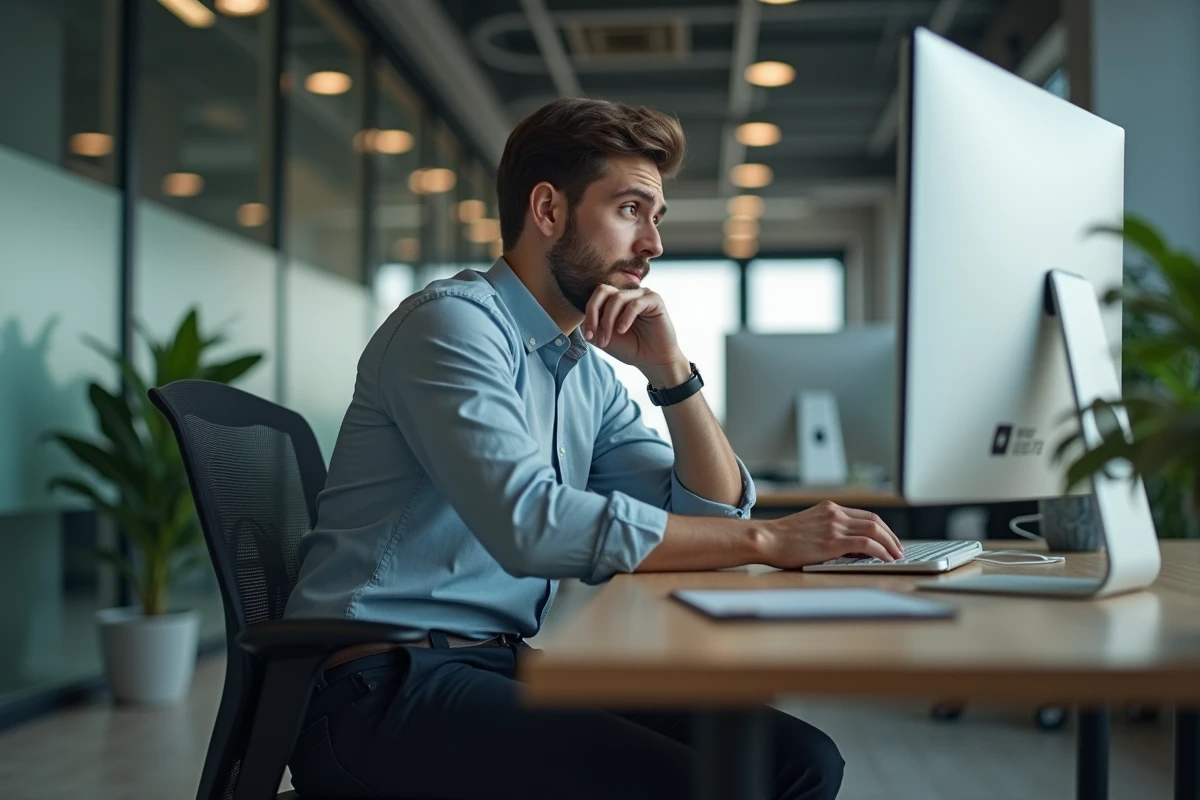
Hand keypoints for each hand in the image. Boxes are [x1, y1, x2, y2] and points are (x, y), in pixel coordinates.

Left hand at [582, 285, 684, 377]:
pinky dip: (625, 318)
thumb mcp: (604, 337)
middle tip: (594, 334)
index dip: (588, 314)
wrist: (652, 361)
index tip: (588, 336)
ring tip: (608, 339)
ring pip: (617, 298)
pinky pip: (635, 303)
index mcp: (614, 300)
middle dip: (594, 313)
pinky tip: (622, 330)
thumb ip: (592, 325)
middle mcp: (627, 294)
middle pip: (603, 290)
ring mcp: (641, 295)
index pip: (595, 297)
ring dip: (608, 321)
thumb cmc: (630, 348)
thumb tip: (580, 317)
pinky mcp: (655, 300)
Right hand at [756, 501, 903, 567]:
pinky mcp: (833, 542)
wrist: (767, 539)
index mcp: (830, 508)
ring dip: (890, 544)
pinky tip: (885, 559)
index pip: (866, 516)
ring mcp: (835, 526)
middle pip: (875, 522)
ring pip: (875, 531)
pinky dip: (881, 551)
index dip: (883, 529)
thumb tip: (854, 548)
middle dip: (891, 537)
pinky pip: (866, 544)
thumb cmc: (783, 539)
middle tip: (898, 549)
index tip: (889, 540)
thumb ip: (831, 531)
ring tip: (896, 556)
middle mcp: (835, 514)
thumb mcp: (811, 527)